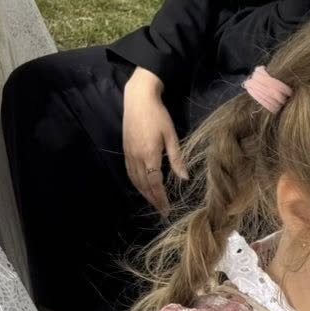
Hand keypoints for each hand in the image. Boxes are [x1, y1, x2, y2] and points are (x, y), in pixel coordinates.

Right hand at [121, 67, 183, 212]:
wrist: (138, 99)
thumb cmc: (158, 115)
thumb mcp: (171, 136)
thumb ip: (177, 158)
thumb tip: (184, 178)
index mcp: (149, 155)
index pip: (155, 183)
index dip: (160, 198)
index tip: (167, 210)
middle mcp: (136, 157)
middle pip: (143, 185)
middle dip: (153, 200)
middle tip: (162, 212)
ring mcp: (128, 153)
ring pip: (135, 179)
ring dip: (144, 193)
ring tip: (153, 203)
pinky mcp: (125, 149)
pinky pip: (129, 171)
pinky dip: (136, 183)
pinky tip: (142, 187)